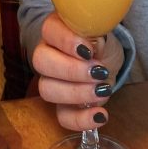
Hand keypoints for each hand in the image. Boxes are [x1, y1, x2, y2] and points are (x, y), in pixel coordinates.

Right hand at [33, 12, 124, 131]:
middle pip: (40, 61)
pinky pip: (62, 117)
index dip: (67, 41)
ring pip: (47, 90)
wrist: (106, 60)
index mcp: (56, 29)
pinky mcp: (62, 105)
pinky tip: (100, 115)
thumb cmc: (100, 41)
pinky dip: (81, 120)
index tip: (89, 51)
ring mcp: (51, 81)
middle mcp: (46, 53)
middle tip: (98, 71)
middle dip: (71, 70)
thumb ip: (96, 31)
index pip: (49, 30)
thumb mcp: (103, 30)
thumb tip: (94, 42)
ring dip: (77, 93)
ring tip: (102, 90)